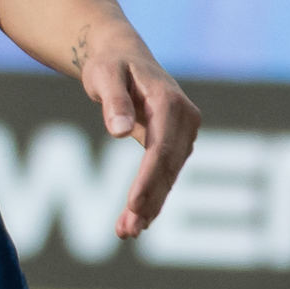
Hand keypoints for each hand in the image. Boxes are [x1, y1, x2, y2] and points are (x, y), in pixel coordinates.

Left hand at [80, 32, 196, 238]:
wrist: (122, 56)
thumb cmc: (110, 64)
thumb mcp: (104, 75)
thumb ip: (113, 101)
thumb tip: (118, 131)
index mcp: (170, 101)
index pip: (161, 148)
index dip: (148, 179)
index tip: (133, 205)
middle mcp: (185, 118)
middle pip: (168, 167)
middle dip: (148, 201)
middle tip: (127, 231)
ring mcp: (184, 132)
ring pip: (169, 176)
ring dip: (150, 205)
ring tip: (126, 232)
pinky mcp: (177, 143)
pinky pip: (166, 174)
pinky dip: (153, 197)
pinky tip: (138, 221)